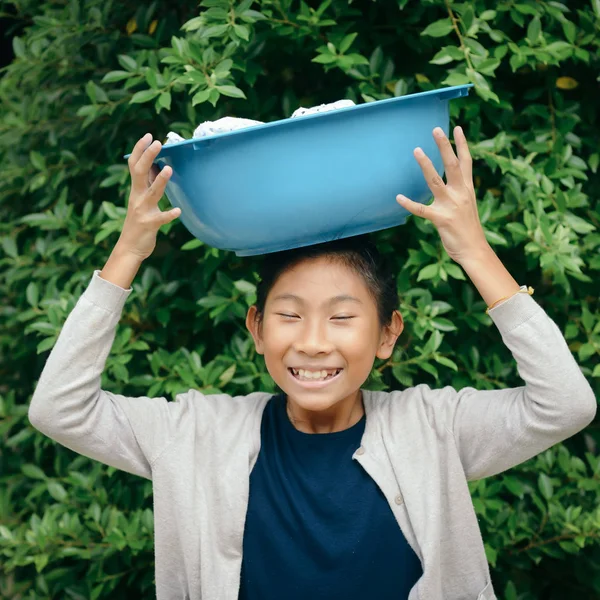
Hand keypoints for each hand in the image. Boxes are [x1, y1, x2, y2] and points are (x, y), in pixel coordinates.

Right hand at [117, 133, 180, 260]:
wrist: (129, 248)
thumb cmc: (139, 223)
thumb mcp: (141, 201)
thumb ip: (147, 185)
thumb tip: (156, 167)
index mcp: (135, 190)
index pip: (134, 165)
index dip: (140, 150)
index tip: (148, 136)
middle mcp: (137, 197)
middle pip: (139, 172)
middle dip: (147, 156)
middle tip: (157, 142)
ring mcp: (142, 211)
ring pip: (152, 193)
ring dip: (160, 181)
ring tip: (169, 169)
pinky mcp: (149, 225)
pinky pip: (161, 218)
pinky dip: (169, 214)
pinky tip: (178, 211)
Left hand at [396, 126, 488, 264]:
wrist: (474, 250)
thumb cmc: (469, 229)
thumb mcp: (468, 206)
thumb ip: (460, 192)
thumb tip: (451, 183)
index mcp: (467, 189)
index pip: (466, 162)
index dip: (462, 144)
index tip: (457, 128)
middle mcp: (460, 193)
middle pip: (452, 165)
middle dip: (445, 146)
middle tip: (436, 130)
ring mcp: (451, 205)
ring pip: (435, 181)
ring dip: (426, 165)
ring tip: (417, 150)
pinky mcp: (440, 219)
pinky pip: (421, 210)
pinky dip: (409, 204)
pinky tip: (398, 197)